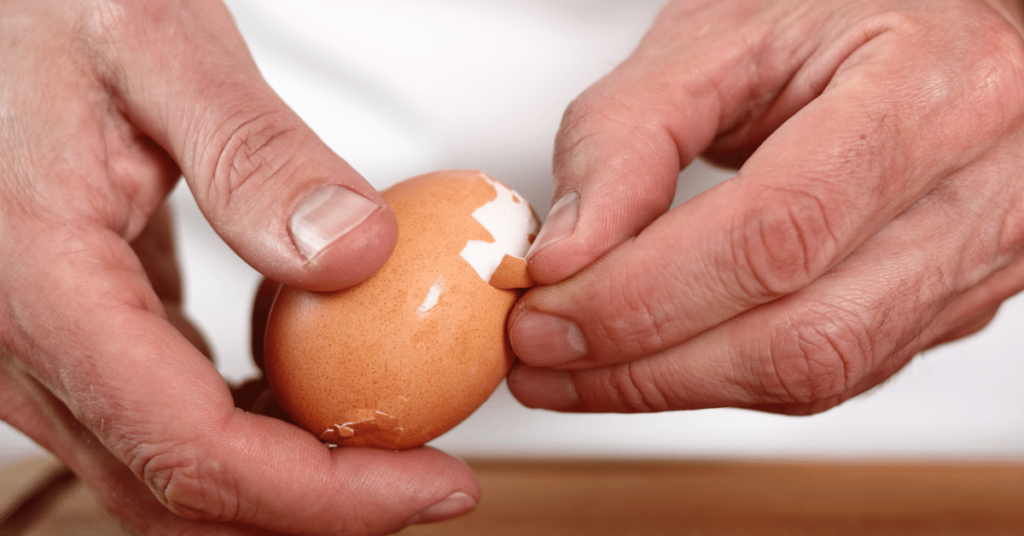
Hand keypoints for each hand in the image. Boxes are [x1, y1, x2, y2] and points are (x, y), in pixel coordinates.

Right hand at [0, 1, 476, 533]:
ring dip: (287, 479)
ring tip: (391, 440)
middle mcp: (20, 343)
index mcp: (39, 286)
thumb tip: (356, 254)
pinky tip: (315, 391)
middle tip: (431, 480)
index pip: (196, 451)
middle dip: (319, 509)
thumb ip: (252, 154)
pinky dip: (251, 430)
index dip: (328, 496)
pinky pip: (161, 420)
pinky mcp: (68, 334)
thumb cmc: (46, 8)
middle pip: (181, 494)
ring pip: (169, 472)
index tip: (433, 483)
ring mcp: (38, 349)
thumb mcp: (157, 45)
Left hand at [509, 0, 1023, 415]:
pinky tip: (649, 362)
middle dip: (646, 365)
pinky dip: (720, 378)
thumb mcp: (718, 35)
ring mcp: (975, 260)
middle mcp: (977, 190)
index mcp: (931, 91)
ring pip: (819, 374)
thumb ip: (626, 136)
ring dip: (672, 387)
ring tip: (574, 368)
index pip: (777, 231)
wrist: (927, 29)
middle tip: (543, 353)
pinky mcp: (946, 306)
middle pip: (804, 333)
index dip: (643, 294)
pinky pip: (830, 374)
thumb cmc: (838, 11)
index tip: (546, 310)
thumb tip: (565, 257)